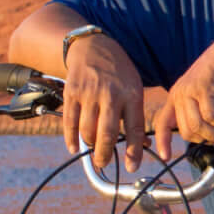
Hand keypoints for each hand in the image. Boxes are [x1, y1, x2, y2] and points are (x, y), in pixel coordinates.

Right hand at [61, 31, 146, 169]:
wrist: (94, 46)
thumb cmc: (118, 73)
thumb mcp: (134, 88)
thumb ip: (136, 116)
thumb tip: (143, 146)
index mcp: (131, 94)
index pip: (134, 128)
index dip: (133, 151)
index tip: (132, 166)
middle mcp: (111, 94)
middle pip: (107, 133)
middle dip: (105, 154)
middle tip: (104, 163)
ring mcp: (90, 93)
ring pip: (88, 130)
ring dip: (90, 146)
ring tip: (94, 151)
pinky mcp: (72, 92)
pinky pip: (70, 122)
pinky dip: (71, 139)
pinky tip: (74, 147)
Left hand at [150, 31, 213, 163]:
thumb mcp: (205, 96)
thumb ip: (201, 113)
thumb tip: (208, 135)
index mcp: (176, 96)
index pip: (162, 122)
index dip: (162, 141)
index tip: (165, 156)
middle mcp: (180, 94)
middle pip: (185, 130)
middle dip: (206, 140)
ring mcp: (190, 91)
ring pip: (198, 126)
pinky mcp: (205, 89)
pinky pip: (212, 116)